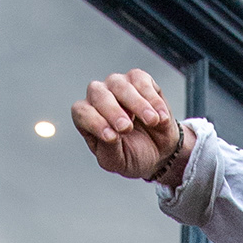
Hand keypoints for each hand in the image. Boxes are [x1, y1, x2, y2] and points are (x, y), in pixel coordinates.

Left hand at [70, 69, 193, 185]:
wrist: (159, 151)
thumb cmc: (133, 155)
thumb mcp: (118, 162)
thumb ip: (109, 150)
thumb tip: (110, 134)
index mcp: (88, 118)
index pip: (82, 112)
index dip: (94, 122)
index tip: (112, 138)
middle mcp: (99, 97)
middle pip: (99, 94)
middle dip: (112, 111)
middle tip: (126, 128)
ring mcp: (118, 85)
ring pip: (121, 85)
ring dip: (137, 104)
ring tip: (152, 121)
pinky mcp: (139, 79)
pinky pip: (142, 82)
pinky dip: (153, 100)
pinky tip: (161, 118)